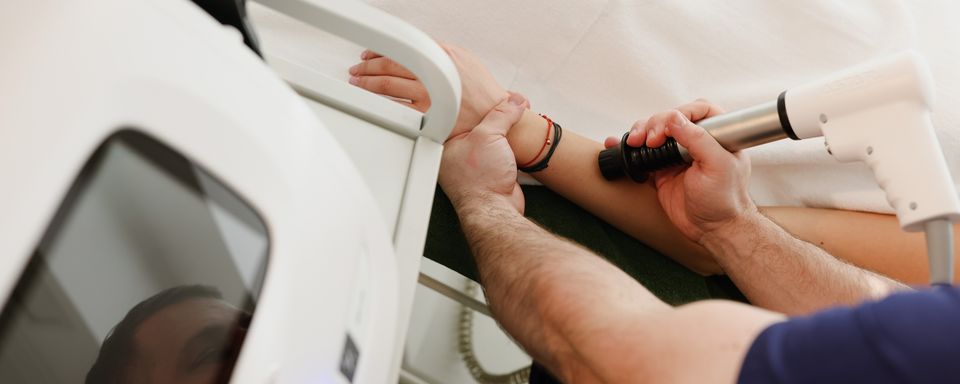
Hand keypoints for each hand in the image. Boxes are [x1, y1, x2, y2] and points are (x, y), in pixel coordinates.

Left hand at [349, 44, 515, 139]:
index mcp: (445, 56)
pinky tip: (370, 100)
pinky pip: (397, 105)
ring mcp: (430, 95)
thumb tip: (423, 54)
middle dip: (369, 64)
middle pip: (392, 63)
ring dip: (368, 81)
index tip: (371, 53)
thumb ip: (444, 57)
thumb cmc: (487, 97)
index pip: (405, 49)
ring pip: (389, 83)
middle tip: (358, 67)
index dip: (382, 50)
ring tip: (358, 81)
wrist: (503, 120)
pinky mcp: (428, 116)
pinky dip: (380, 100)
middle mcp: (435, 73)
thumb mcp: (468, 64)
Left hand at [439, 93, 527, 212]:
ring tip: (510, 114)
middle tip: (499, 100)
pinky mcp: (490, 169)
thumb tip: (515, 103)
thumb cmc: (481, 181)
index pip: (454, 113)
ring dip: (501, 127)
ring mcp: (473, 162)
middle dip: (488, 112)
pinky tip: (514, 135)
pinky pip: (499, 147)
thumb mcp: (489, 136)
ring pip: (488, 135)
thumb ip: (501, 114)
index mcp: (445, 143)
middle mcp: (456, 153)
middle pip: (473, 123)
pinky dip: (508, 140)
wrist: (497, 209)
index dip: (468, 101)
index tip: (479, 91)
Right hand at [605, 100, 757, 243]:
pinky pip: (644, 155)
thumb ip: (698, 139)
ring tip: (633, 142)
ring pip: (654, 133)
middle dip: (654, 124)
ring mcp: (677, 155)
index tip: (667, 129)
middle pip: (670, 119)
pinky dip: (630, 150)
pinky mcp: (663, 170)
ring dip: (640, 133)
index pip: (696, 110)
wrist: (713, 229)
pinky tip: (619, 145)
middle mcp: (696, 142)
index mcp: (716, 136)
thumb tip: (676, 119)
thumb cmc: (725, 201)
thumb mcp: (717, 166)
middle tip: (649, 140)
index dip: (678, 114)